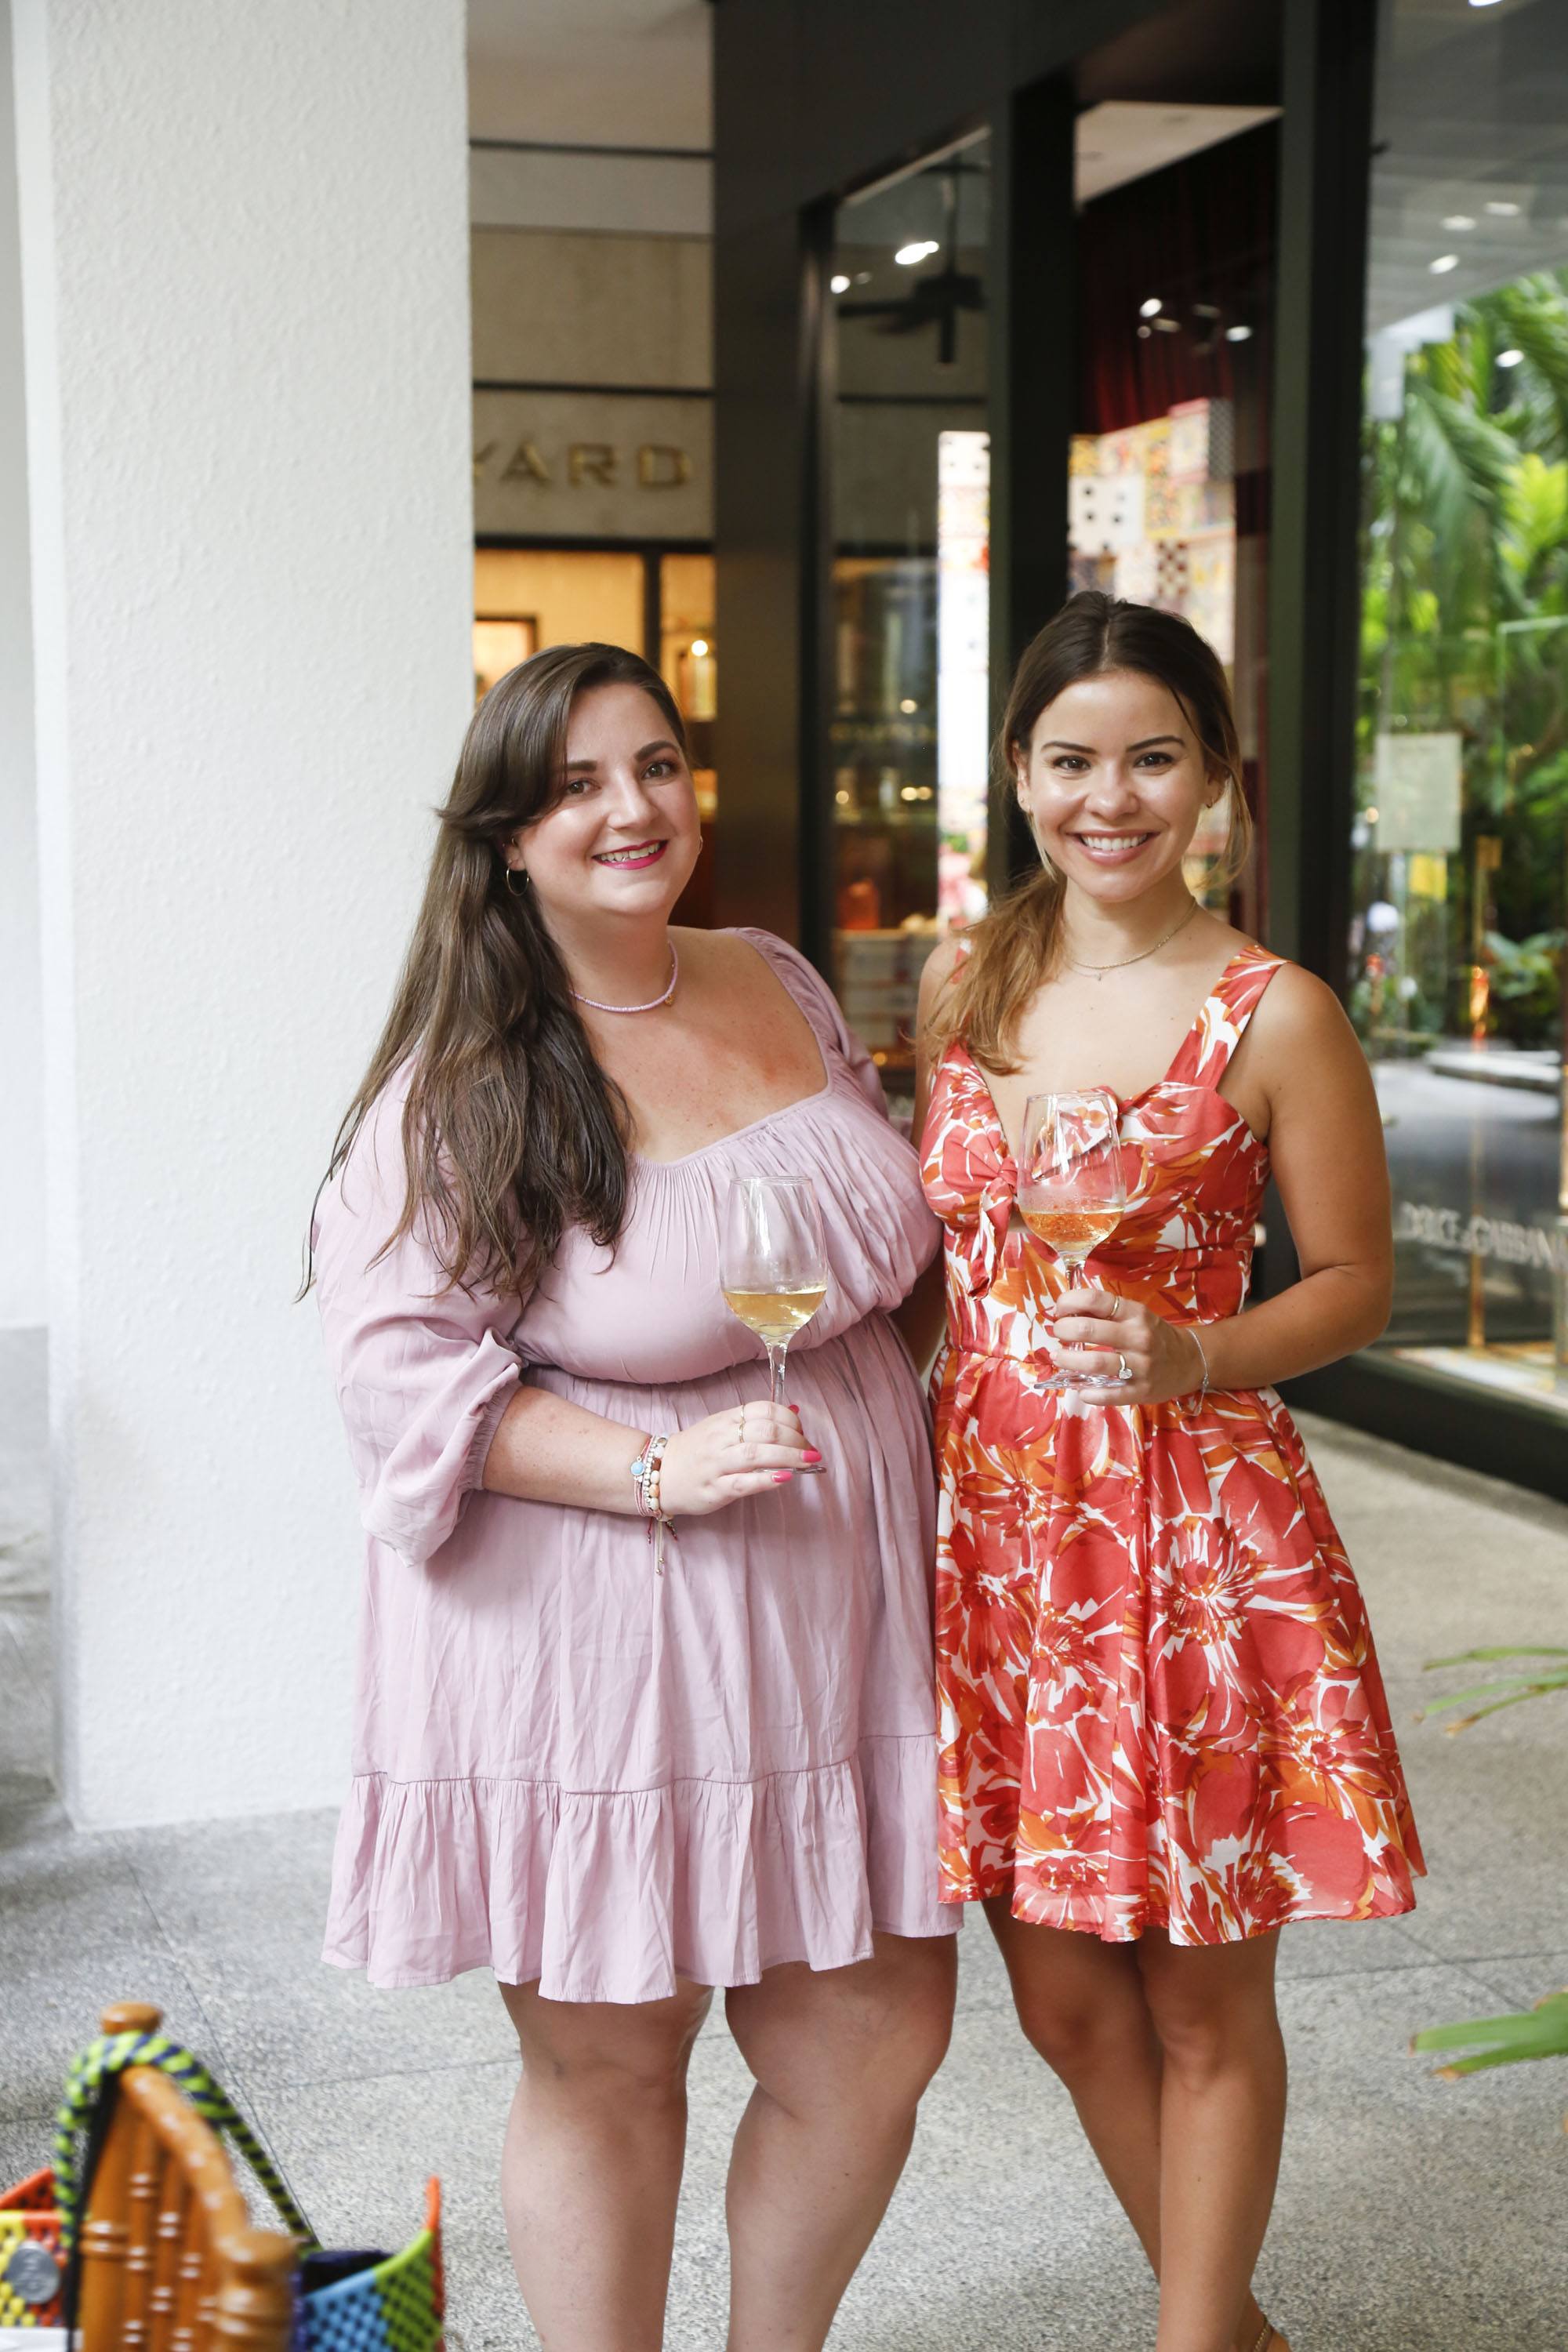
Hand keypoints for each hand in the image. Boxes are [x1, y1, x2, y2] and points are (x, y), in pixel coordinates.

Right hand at [658, 1400, 820, 1515]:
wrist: (658, 1473)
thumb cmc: (696, 1451)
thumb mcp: (722, 1427)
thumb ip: (755, 1422)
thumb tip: (794, 1412)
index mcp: (725, 1420)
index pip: (763, 1410)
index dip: (789, 1419)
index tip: (802, 1431)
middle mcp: (721, 1438)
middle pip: (765, 1431)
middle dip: (795, 1440)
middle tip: (811, 1451)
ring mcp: (716, 1464)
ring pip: (756, 1455)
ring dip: (788, 1457)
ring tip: (808, 1462)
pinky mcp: (713, 1489)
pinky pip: (742, 1482)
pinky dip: (766, 1480)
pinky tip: (784, 1479)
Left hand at [1046, 1287, 1206, 1407]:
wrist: (1189, 1360)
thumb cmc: (1152, 1335)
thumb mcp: (1135, 1315)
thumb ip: (1106, 1313)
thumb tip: (1064, 1310)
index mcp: (1135, 1313)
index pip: (1094, 1300)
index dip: (1068, 1302)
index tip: (1059, 1310)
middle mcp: (1138, 1337)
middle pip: (1088, 1330)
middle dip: (1063, 1330)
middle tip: (1058, 1334)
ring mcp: (1141, 1366)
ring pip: (1094, 1363)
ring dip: (1068, 1360)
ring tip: (1059, 1358)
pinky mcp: (1142, 1391)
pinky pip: (1109, 1394)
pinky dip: (1089, 1393)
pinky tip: (1081, 1389)